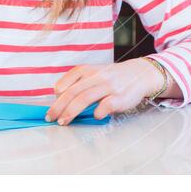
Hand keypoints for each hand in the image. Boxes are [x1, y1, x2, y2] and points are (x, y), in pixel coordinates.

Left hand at [45, 58, 165, 124]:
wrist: (140, 74)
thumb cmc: (113, 77)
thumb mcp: (94, 73)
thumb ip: (79, 83)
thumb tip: (60, 99)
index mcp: (88, 70)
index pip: (67, 81)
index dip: (56, 94)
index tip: (51, 107)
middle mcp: (97, 76)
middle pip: (73, 91)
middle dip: (59, 106)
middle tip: (50, 118)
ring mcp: (109, 86)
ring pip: (85, 98)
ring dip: (71, 111)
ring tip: (63, 122)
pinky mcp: (120, 97)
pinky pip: (106, 105)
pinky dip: (97, 112)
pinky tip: (95, 117)